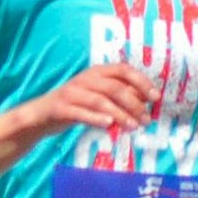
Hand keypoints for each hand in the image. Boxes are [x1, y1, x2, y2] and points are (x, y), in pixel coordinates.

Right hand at [18, 62, 154, 140]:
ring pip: (100, 101)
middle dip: (134, 103)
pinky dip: (96, 118)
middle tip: (147, 119)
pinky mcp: (61, 108)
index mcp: (97, 72)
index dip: (141, 82)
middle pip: (114, 87)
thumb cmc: (76, 106)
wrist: (41, 115)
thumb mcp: (98, 97)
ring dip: (120, 114)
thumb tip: (146, 103)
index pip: (123, 70)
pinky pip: (80, 112)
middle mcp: (85, 79)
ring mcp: (72, 93)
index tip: (155, 97)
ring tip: (134, 126)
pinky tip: (109, 125)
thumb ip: (119, 98)